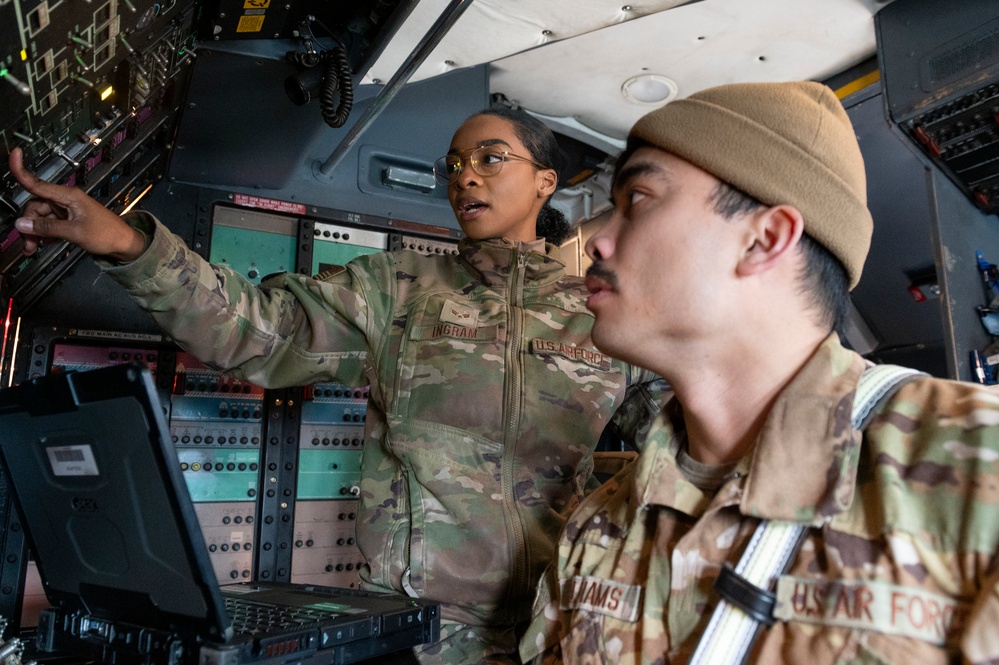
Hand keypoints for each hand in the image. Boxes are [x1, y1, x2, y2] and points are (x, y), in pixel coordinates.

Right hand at [8, 147, 146, 261]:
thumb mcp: (75, 232)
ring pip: (40, 218)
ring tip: (31, 249)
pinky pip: (49, 224)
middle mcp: (65, 200)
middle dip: (29, 224)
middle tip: (28, 244)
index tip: (14, 154)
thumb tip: (21, 224)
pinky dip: (43, 234)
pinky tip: (41, 246)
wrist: (124, 244)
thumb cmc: (105, 234)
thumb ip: (47, 228)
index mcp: (68, 196)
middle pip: (35, 206)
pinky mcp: (68, 220)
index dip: (22, 170)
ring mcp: (66, 210)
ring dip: (34, 233)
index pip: (38, 183)